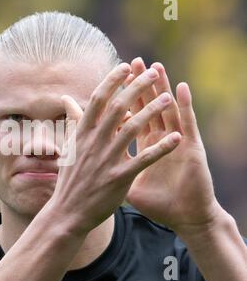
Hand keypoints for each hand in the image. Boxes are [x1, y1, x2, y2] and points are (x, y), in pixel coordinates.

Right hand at [46, 63, 180, 233]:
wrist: (68, 212)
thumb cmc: (71, 178)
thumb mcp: (69, 147)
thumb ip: (73, 121)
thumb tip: (66, 98)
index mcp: (82, 133)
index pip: (97, 100)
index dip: (112, 81)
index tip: (126, 67)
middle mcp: (94, 143)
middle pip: (117, 107)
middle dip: (137, 88)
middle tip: (153, 74)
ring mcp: (106, 160)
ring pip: (132, 129)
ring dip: (152, 111)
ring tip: (168, 99)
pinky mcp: (119, 178)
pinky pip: (144, 159)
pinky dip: (161, 147)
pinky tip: (176, 137)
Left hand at [126, 58, 223, 233]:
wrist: (183, 217)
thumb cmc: (159, 202)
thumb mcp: (127, 182)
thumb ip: (110, 168)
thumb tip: (89, 164)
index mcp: (144, 145)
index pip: (131, 117)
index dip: (122, 100)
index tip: (111, 84)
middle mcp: (160, 139)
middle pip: (149, 107)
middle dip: (140, 85)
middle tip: (134, 63)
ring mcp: (176, 142)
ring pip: (168, 109)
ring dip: (162, 88)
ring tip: (156, 67)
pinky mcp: (191, 150)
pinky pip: (187, 125)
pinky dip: (184, 106)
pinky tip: (181, 88)